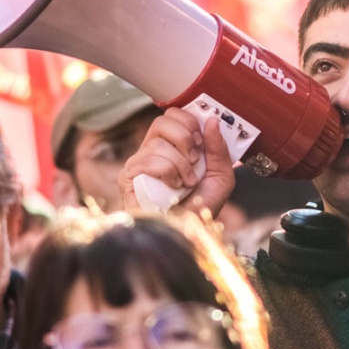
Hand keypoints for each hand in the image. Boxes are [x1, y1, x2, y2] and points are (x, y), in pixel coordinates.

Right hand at [118, 107, 236, 217]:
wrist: (186, 233)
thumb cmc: (201, 208)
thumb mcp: (221, 176)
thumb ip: (219, 149)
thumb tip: (212, 120)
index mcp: (172, 145)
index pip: (172, 115)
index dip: (189, 122)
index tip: (201, 142)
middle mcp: (152, 151)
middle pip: (162, 122)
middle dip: (185, 139)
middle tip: (194, 161)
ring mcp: (138, 164)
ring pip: (157, 144)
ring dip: (180, 165)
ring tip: (185, 183)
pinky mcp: (128, 178)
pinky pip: (146, 161)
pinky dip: (166, 173)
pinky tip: (172, 187)